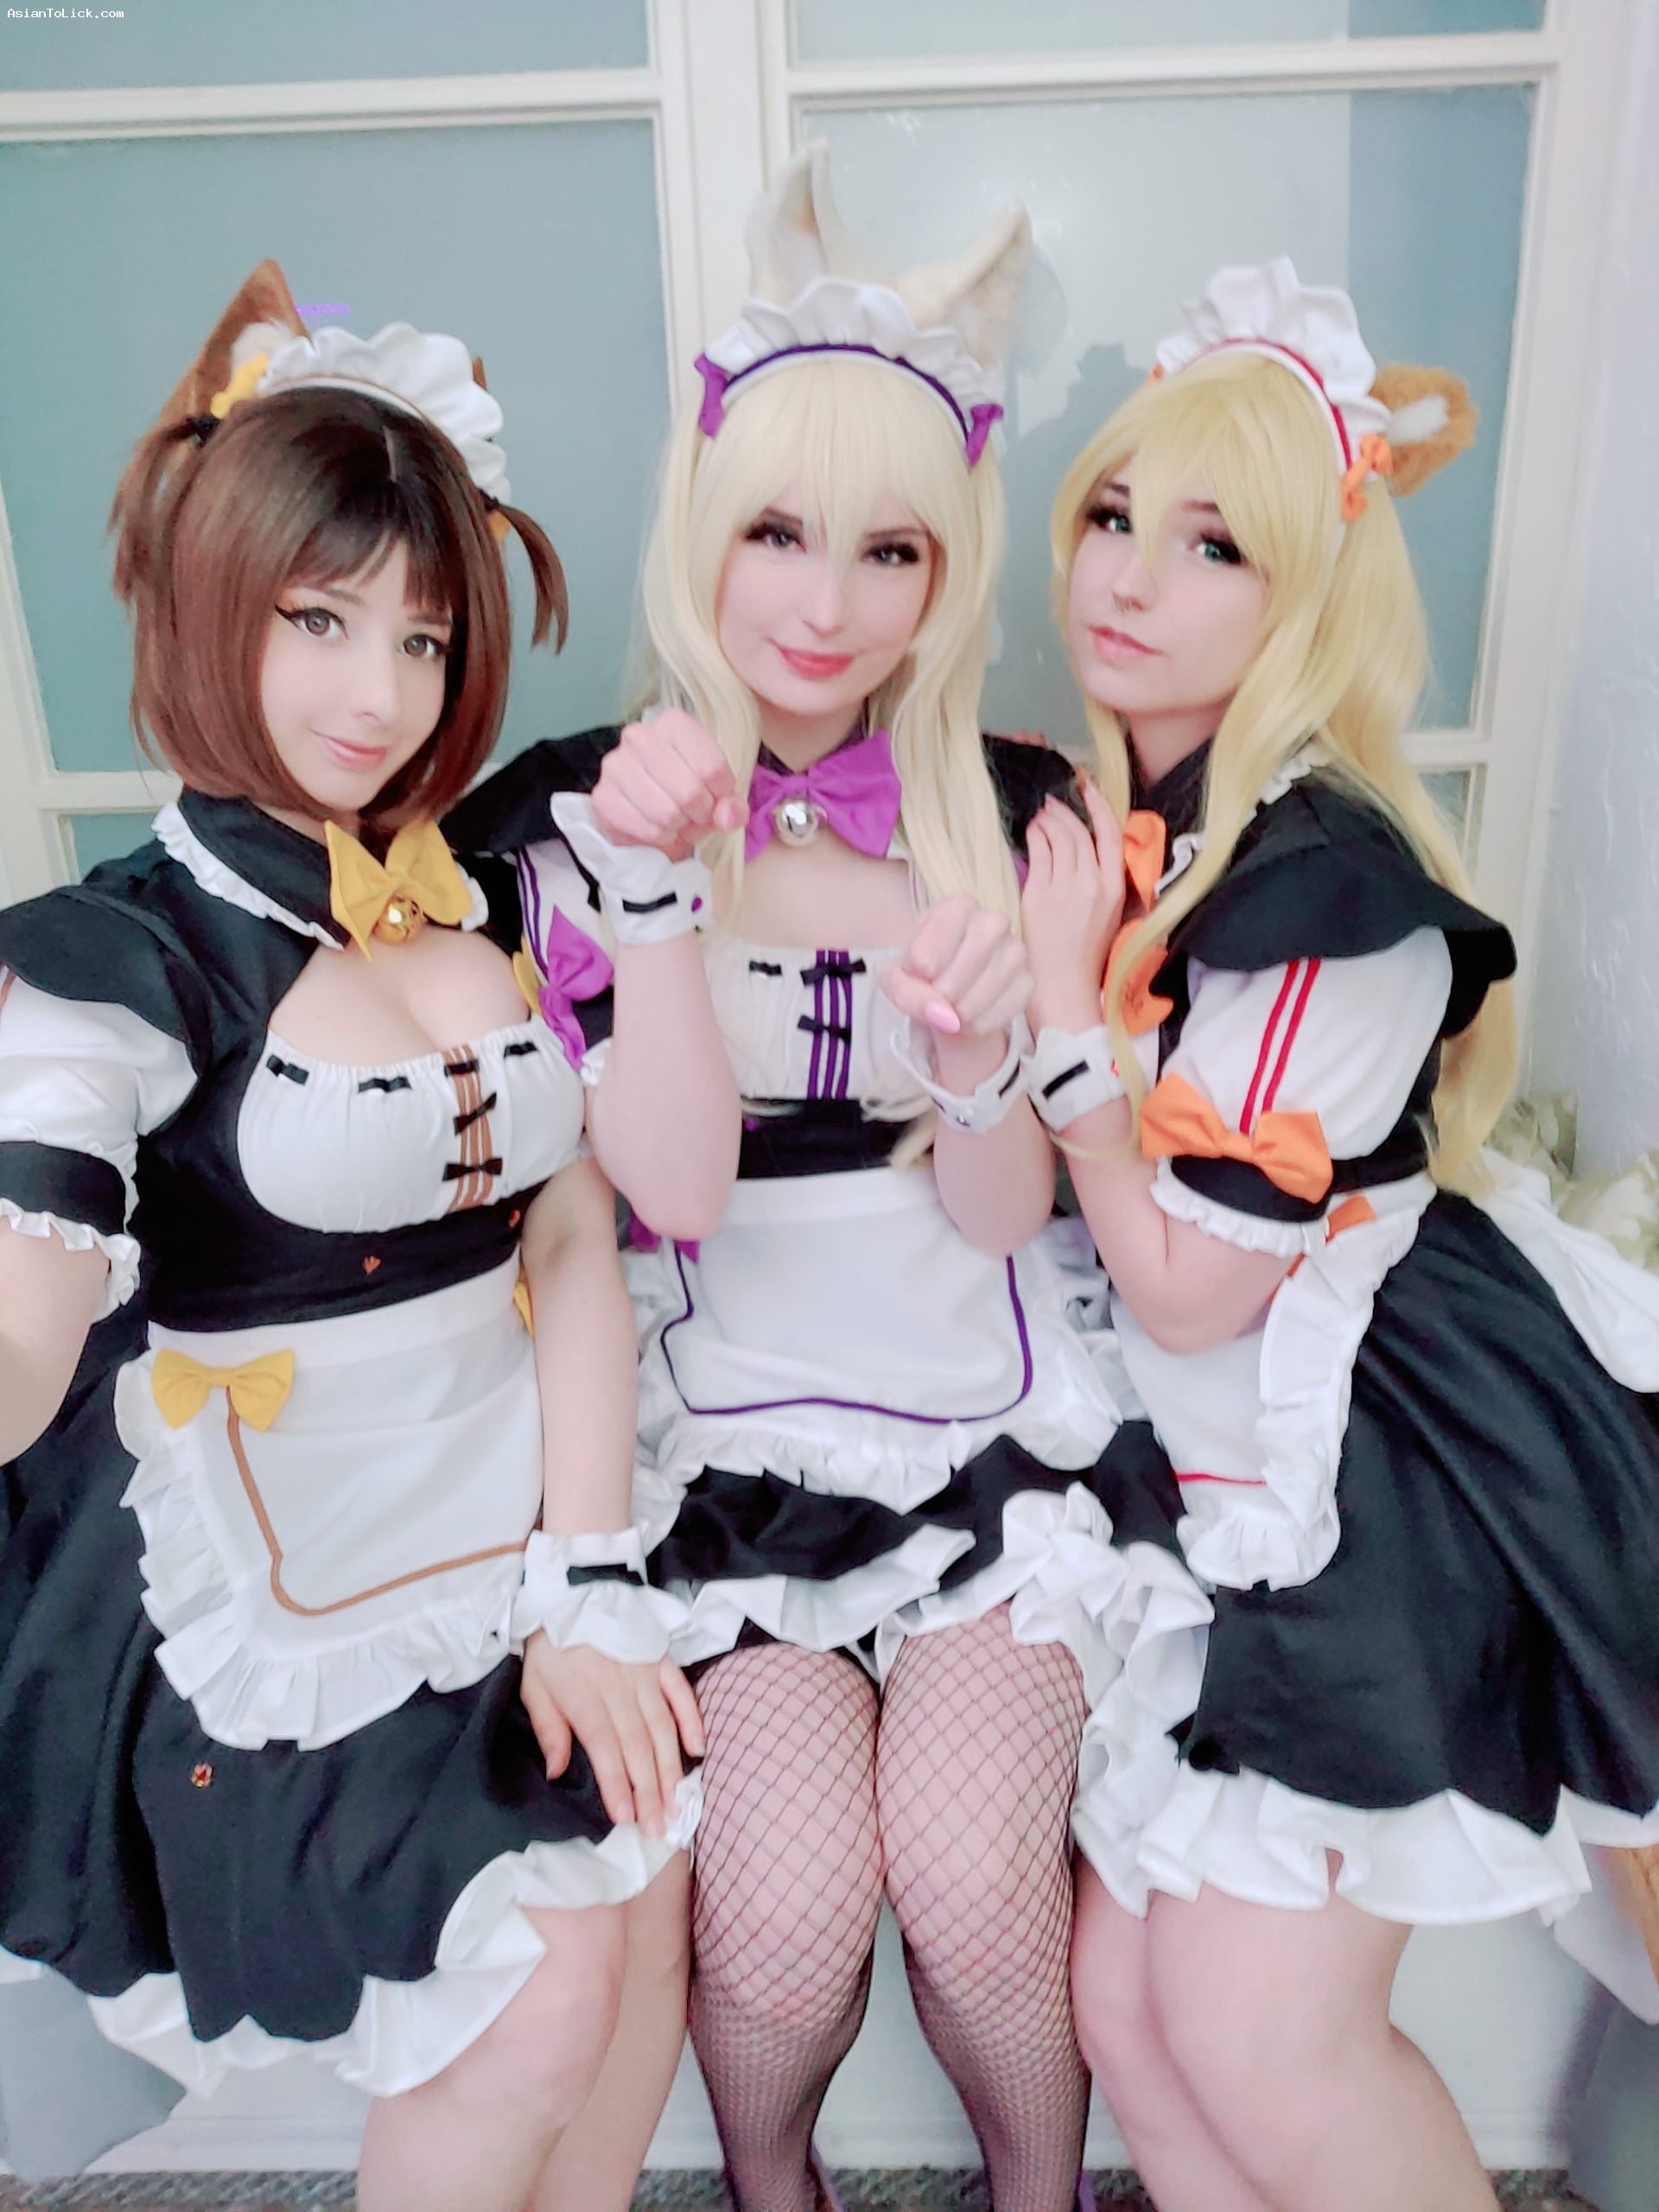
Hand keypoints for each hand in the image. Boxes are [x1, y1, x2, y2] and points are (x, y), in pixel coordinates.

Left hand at [519, 1633, 705, 1839]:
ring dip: (672, 1768)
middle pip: (639, 1746)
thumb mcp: (533, 1684)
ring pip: (663, 1727)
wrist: (574, 1593)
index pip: (606, 1749)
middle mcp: (620, 1689)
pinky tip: (698, 1750)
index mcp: (585, 1697)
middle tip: (659, 1828)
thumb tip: (556, 1772)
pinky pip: (682, 1693)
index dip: (617, 1784)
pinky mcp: (661, 1661)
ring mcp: (645, 1674)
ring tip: (678, 1803)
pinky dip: (692, 1720)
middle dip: (650, 1791)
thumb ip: (548, 1728)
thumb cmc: (551, 1647)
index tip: (626, 1818)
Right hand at [591, 710, 748, 861]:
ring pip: (667, 813)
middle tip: (694, 816)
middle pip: (690, 791)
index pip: (712, 768)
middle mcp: (639, 736)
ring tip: (676, 822)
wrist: (648, 816)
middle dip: (699, 814)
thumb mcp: (719, 796)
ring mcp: (616, 765)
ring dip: (679, 827)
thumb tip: (727, 817)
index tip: (715, 800)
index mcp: (674, 723)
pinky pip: (646, 829)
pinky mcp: (602, 797)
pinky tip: (657, 829)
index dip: (721, 796)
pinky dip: (659, 837)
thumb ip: (732, 805)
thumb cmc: (688, 798)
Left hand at [879, 893, 1032, 1043]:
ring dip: (961, 1011)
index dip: (922, 965)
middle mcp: (993, 921)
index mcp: (958, 906)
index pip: (938, 935)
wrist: (948, 993)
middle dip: (945, 990)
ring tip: (951, 1010)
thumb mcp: (897, 979)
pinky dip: (980, 1023)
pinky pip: (1005, 1009)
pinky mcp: (1028, 981)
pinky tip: (970, 1019)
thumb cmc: (921, 974)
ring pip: (987, 989)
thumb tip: (945, 1016)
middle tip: (937, 997)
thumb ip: (907, 993)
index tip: (919, 973)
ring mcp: (1016, 950)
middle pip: (969, 959)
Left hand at [1021, 780, 1126, 1033]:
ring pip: (1057, 839)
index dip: (1098, 805)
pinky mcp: (1038, 895)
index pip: (1110, 834)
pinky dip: (1033, 837)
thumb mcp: (1109, 914)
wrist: (1065, 984)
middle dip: (1064, 810)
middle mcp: (1092, 883)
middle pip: (1079, 832)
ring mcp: (1064, 888)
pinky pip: (1037, 854)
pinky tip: (1030, 832)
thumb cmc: (1086, 953)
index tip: (1087, 787)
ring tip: (1040, 814)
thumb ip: (1102, 881)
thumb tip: (1087, 848)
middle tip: (1052, 800)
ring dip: (1047, 820)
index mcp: (1114, 888)